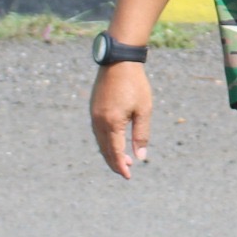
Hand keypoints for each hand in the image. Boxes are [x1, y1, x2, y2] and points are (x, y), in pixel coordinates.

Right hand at [90, 61, 151, 179]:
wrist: (119, 61)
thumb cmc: (135, 84)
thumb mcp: (143, 110)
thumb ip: (141, 134)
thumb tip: (140, 157)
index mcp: (111, 123)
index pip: (115, 152)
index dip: (121, 166)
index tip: (128, 176)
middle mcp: (99, 121)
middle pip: (105, 150)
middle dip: (115, 162)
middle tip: (127, 171)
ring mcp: (94, 115)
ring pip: (100, 141)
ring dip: (110, 152)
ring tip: (123, 159)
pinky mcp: (93, 108)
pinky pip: (97, 131)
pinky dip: (105, 141)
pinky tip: (114, 141)